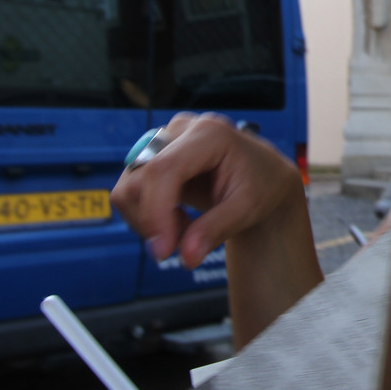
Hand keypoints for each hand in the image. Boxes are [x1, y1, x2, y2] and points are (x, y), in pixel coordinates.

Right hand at [111, 112, 302, 269]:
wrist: (262, 174)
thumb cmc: (261, 185)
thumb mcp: (248, 208)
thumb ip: (215, 230)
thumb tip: (186, 259)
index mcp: (209, 134)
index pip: (164, 169)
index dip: (156, 212)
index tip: (163, 252)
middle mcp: (180, 130)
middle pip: (139, 179)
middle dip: (154, 222)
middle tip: (185, 244)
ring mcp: (163, 141)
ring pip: (128, 187)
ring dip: (149, 221)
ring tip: (186, 229)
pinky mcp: (152, 157)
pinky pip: (131, 191)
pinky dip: (148, 216)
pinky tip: (178, 220)